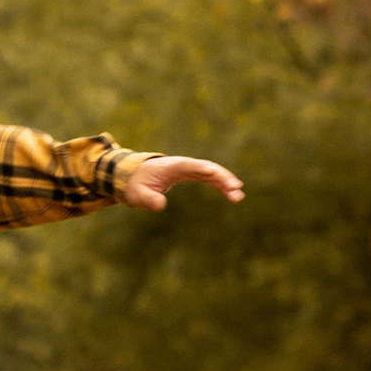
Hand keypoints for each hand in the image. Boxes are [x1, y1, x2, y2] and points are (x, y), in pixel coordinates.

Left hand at [118, 153, 243, 211]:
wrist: (132, 175)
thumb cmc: (135, 185)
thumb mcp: (138, 195)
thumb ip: (148, 200)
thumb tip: (161, 205)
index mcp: (172, 166)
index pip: (191, 166)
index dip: (204, 169)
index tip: (215, 173)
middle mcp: (184, 164)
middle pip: (207, 168)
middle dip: (222, 178)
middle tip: (235, 190)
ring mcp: (189, 168)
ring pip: (211, 172)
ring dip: (225, 182)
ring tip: (238, 196)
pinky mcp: (191, 173)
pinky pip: (209, 177)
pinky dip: (220, 184)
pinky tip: (232, 193)